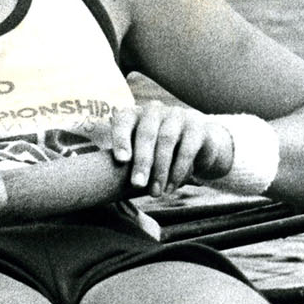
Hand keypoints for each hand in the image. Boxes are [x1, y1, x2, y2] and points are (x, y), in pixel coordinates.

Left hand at [108, 102, 232, 196]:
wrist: (197, 147)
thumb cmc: (156, 153)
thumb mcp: (139, 154)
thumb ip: (125, 161)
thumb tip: (106, 184)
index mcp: (134, 115)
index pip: (123, 121)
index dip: (121, 139)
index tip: (121, 160)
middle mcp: (155, 111)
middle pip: (146, 133)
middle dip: (141, 161)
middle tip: (137, 185)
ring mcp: (177, 115)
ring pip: (167, 140)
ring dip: (160, 169)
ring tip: (155, 192)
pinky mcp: (198, 127)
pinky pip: (187, 149)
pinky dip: (178, 171)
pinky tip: (171, 188)